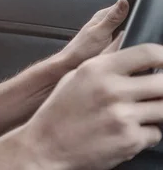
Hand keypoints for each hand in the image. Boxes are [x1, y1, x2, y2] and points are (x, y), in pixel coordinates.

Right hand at [21, 43, 162, 169]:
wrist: (46, 145)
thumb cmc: (59, 112)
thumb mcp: (76, 77)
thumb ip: (104, 65)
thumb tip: (132, 55)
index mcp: (97, 69)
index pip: (147, 53)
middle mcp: (111, 90)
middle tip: (155, 93)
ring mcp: (122, 116)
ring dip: (157, 112)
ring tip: (138, 114)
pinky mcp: (129, 140)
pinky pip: (156, 133)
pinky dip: (147, 133)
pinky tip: (127, 132)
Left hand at [61, 0, 128, 66]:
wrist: (70, 65)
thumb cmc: (81, 49)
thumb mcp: (100, 33)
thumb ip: (112, 18)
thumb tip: (123, 1)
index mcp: (103, 15)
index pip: (126, 7)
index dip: (134, 15)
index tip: (135, 25)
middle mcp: (105, 22)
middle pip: (127, 21)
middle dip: (132, 29)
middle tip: (126, 38)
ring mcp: (108, 32)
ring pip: (125, 32)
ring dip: (127, 38)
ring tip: (120, 45)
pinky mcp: (109, 43)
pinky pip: (122, 41)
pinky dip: (123, 45)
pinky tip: (119, 50)